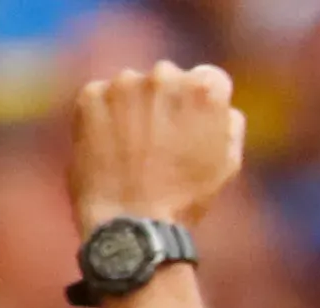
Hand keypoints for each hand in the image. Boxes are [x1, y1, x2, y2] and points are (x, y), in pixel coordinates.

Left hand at [70, 62, 243, 232]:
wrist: (132, 220)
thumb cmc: (187, 197)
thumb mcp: (228, 163)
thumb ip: (228, 124)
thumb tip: (221, 108)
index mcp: (204, 90)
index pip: (211, 78)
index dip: (207, 104)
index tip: (198, 125)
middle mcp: (164, 75)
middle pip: (170, 78)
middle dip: (169, 102)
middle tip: (165, 140)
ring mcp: (124, 83)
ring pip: (135, 87)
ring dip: (137, 107)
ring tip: (136, 147)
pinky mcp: (91, 94)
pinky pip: (104, 96)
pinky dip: (108, 115)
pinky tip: (114, 146)